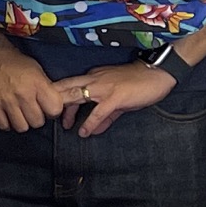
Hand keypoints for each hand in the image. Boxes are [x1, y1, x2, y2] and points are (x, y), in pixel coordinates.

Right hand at [0, 33, 63, 132]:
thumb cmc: (10, 60)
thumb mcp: (36, 69)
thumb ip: (46, 87)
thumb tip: (58, 99)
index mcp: (36, 83)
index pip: (54, 109)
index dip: (53, 110)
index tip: (50, 107)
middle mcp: (22, 93)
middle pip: (37, 121)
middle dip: (37, 117)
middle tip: (34, 109)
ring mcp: (7, 101)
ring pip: (21, 126)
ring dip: (22, 121)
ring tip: (21, 112)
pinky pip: (4, 125)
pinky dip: (7, 122)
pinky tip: (9, 114)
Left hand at [60, 59, 179, 136]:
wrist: (157, 74)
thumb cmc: (138, 84)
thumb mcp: (117, 99)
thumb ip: (104, 115)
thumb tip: (92, 130)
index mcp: (93, 77)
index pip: (68, 85)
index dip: (57, 97)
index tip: (50, 110)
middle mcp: (94, 79)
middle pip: (66, 88)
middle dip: (54, 102)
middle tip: (48, 117)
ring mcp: (104, 88)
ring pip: (77, 96)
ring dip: (67, 111)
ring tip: (63, 126)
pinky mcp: (116, 97)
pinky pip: (98, 112)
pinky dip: (89, 123)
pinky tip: (84, 132)